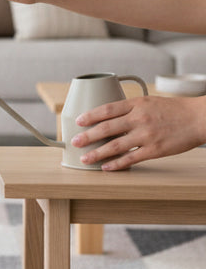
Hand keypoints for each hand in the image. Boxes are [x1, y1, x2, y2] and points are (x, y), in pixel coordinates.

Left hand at [71, 95, 205, 170]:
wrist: (197, 119)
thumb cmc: (174, 110)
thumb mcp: (150, 101)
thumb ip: (131, 108)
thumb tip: (110, 118)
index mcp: (137, 103)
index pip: (108, 109)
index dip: (90, 116)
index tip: (78, 121)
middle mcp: (139, 118)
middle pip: (107, 128)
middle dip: (87, 136)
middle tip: (74, 142)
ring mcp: (146, 135)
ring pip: (115, 145)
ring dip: (97, 153)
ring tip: (85, 158)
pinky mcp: (154, 150)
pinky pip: (131, 158)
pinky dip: (116, 164)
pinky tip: (106, 167)